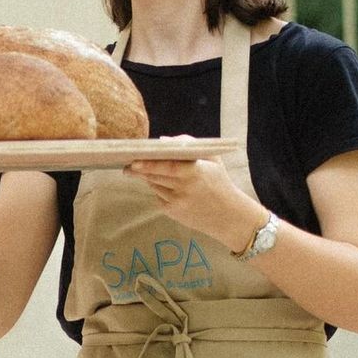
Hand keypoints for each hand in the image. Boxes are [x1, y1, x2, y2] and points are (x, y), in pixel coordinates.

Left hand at [122, 158, 262, 250]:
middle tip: (128, 166)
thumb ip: (189, 144)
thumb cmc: (219, 182)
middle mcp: (185, 188)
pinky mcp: (174, 213)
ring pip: (155, 186)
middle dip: (139, 171)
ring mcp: (178, 202)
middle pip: (154, 176)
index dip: (148, 164)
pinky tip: (167, 187)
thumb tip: (163, 140)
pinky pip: (159, 197)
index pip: (166, 166)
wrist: (229, 216)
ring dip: (150, 178)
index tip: (134, 160)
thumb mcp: (212, 159)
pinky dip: (159, 190)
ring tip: (147, 173)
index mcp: (195, 172)